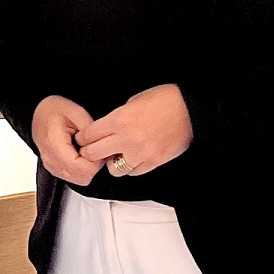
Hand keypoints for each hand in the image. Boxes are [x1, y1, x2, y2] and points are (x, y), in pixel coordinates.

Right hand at [31, 95, 102, 186]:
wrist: (40, 113)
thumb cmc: (55, 111)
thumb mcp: (78, 114)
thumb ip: (91, 134)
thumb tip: (102, 150)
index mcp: (55, 145)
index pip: (83, 169)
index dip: (96, 161)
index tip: (97, 148)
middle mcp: (51, 160)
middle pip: (82, 178)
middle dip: (93, 165)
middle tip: (93, 148)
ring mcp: (51, 166)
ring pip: (80, 180)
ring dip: (88, 168)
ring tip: (85, 149)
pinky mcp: (54, 169)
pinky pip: (74, 177)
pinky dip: (81, 168)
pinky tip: (80, 154)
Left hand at [75, 85, 192, 177]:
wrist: (190, 110)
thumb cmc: (165, 100)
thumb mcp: (133, 101)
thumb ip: (116, 118)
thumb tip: (106, 129)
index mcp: (119, 120)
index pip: (88, 135)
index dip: (83, 138)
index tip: (83, 139)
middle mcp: (127, 139)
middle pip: (93, 154)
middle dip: (90, 152)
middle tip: (93, 149)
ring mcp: (140, 153)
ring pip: (113, 169)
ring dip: (112, 162)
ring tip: (117, 154)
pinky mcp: (152, 162)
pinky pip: (133, 172)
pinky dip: (131, 166)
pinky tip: (134, 156)